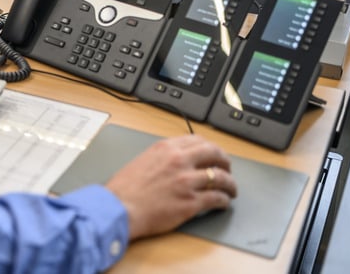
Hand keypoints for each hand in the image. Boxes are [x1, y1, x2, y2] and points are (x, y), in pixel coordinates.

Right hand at [105, 135, 236, 239]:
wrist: (119, 207)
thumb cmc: (124, 189)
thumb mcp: (142, 161)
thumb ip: (162, 158)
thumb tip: (178, 162)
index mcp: (166, 148)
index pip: (198, 140)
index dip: (210, 148)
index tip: (214, 154)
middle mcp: (179, 160)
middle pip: (214, 154)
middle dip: (225, 161)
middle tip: (228, 169)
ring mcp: (187, 181)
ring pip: (221, 178)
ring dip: (230, 184)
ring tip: (231, 190)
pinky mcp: (191, 202)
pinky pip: (217, 198)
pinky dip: (224, 200)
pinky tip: (223, 202)